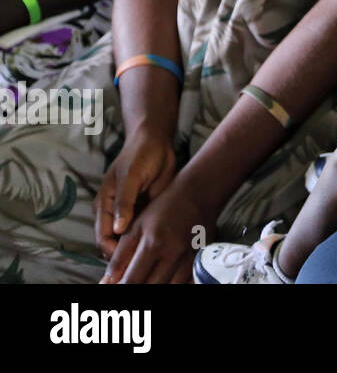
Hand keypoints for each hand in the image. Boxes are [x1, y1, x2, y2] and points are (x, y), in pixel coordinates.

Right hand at [94, 126, 176, 259]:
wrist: (155, 143)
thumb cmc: (139, 156)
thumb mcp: (131, 177)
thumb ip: (124, 203)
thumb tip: (116, 230)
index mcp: (104, 206)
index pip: (103, 237)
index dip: (112, 252)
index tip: (127, 263)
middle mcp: (114, 214)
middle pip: (114, 243)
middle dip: (125, 255)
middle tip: (142, 264)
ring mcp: (130, 214)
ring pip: (129, 240)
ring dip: (137, 249)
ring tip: (152, 259)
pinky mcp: (144, 211)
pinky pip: (143, 230)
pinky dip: (148, 239)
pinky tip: (161, 246)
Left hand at [100, 179, 213, 283]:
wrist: (198, 194)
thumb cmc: (166, 207)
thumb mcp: (137, 226)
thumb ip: (120, 255)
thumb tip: (108, 280)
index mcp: (153, 244)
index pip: (132, 280)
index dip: (120, 288)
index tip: (114, 288)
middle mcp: (173, 254)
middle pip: (151, 287)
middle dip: (137, 289)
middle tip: (130, 283)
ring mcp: (189, 258)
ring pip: (170, 287)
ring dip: (155, 288)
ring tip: (146, 281)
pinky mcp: (200, 259)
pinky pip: (188, 282)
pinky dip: (175, 285)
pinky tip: (165, 280)